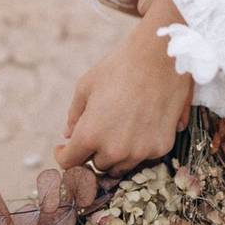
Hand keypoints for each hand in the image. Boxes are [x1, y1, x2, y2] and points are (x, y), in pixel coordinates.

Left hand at [54, 0, 192, 176]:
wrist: (161, 58)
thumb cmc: (119, 67)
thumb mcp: (86, 86)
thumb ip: (75, 115)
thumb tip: (68, 135)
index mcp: (90, 135)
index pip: (70, 163)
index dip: (63, 156)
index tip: (64, 149)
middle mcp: (114, 150)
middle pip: (97, 167)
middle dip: (92, 154)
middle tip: (96, 135)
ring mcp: (140, 152)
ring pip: (121, 167)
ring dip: (115, 155)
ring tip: (118, 131)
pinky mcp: (161, 148)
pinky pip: (144, 157)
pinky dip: (138, 148)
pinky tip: (140, 126)